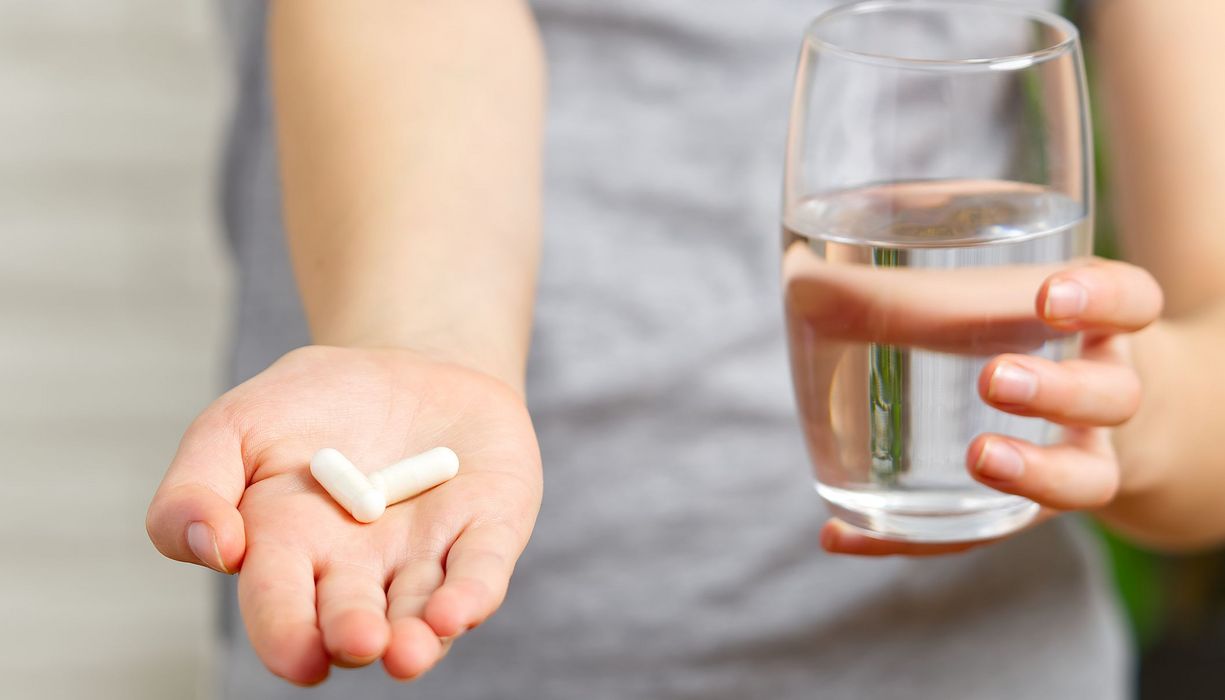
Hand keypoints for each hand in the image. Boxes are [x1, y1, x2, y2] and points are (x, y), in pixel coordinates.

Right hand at [146, 346, 540, 683]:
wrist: (405, 362)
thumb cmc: (311, 406)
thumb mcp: (234, 426)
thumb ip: (194, 489)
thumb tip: (216, 548)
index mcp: (288, 553)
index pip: (280, 606)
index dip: (285, 634)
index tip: (298, 654)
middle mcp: (359, 572)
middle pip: (352, 619)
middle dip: (352, 635)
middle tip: (356, 641)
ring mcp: (425, 556)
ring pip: (420, 612)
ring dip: (418, 638)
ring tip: (408, 650)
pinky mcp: (485, 531)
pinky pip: (480, 569)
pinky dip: (472, 593)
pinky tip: (458, 610)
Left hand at [810, 259, 1163, 554]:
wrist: (1097, 421)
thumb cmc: (1026, 336)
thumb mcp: (1008, 294)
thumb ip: (932, 274)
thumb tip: (802, 276)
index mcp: (1098, 328)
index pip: (1130, 302)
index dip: (1101, 299)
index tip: (1050, 296)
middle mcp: (1104, 394)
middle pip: (1111, 398)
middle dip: (1058, 391)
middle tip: (994, 378)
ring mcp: (1077, 458)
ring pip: (1084, 478)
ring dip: (1027, 471)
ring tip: (978, 456)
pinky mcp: (1022, 512)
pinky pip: (974, 534)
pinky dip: (905, 540)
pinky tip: (840, 534)